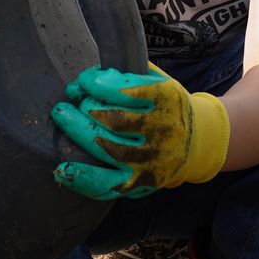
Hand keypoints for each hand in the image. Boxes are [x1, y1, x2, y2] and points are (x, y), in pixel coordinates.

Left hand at [52, 65, 230, 199]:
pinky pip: (107, 184)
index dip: (97, 83)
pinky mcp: (140, 182)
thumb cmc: (164, 106)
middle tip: (68, 103)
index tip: (84, 81)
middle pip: (113, 120)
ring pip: (106, 148)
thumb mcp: (158, 81)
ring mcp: (150, 159)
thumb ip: (126, 74)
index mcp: (167, 99)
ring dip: (77, 132)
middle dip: (84, 108)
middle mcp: (162, 130)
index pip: (126, 90)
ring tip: (63, 118)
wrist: (196, 142)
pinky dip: (82, 177)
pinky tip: (62, 168)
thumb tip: (83, 81)